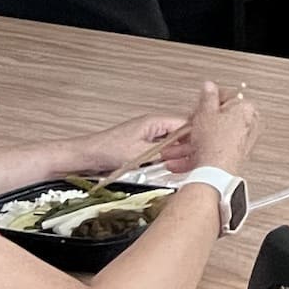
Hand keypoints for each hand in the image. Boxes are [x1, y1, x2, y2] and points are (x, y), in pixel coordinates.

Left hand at [72, 109, 189, 176]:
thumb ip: (167, 152)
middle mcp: (154, 126)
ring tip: (178, 166)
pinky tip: (167, 166)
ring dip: (176, 154)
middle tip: (190, 162)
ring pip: (172, 143)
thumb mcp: (141, 153)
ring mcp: (149, 135)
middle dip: (186, 148)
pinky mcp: (143, 145)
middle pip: (181, 134)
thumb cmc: (107, 150)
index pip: (186, 125)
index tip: (202, 150)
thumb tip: (187, 152)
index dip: (196, 137)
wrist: (85, 156)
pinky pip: (162, 149)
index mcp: (155, 121)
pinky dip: (167, 157)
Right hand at [180, 81, 260, 173]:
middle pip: (218, 120)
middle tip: (187, 129)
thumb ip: (207, 97)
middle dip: (196, 127)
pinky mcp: (234, 156)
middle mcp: (248, 125)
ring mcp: (242, 142)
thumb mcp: (204, 113)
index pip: (225, 97)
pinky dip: (198, 154)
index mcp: (245, 109)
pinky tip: (183, 160)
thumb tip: (209, 86)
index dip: (205, 104)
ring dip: (192, 144)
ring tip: (177, 149)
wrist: (216, 172)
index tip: (196, 109)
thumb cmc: (215, 144)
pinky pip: (214, 150)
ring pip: (213, 137)